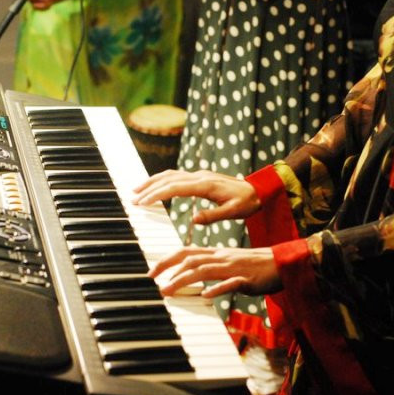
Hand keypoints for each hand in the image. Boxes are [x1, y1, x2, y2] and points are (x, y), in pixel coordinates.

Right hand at [132, 170, 260, 224]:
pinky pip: (177, 176)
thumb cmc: (248, 203)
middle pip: (168, 179)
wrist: (259, 190)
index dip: (157, 195)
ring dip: (153, 182)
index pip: (175, 188)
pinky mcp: (200, 177)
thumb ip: (214, 216)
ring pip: (170, 175)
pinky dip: (162, 180)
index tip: (143, 203)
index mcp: (205, 185)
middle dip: (149, 188)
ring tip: (137, 191)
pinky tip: (156, 187)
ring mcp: (199, 175)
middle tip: (133, 200)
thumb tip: (193, 219)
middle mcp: (200, 177)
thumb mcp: (234, 212)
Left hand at [148, 246, 281, 296]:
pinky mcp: (247, 279)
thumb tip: (189, 276)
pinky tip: (206, 295)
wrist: (282, 263)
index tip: (152, 271)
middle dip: (168, 267)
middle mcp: (221, 258)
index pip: (186, 251)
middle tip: (152, 279)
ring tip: (168, 290)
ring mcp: (233, 268)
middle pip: (190, 258)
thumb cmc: (254, 266)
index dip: (167, 259)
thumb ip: (210, 268)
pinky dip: (218, 288)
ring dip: (184, 279)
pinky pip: (231, 283)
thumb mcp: (228, 264)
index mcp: (216, 254)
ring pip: (204, 270)